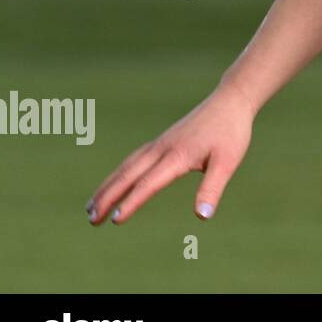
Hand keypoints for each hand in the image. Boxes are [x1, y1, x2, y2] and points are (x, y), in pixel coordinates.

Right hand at [85, 81, 256, 225]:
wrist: (230, 101)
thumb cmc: (231, 132)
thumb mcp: (227, 162)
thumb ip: (212, 189)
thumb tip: (202, 217)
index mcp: (177, 156)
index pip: (148, 183)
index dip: (131, 202)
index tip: (115, 220)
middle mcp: (162, 149)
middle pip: (127, 174)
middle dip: (107, 197)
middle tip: (90, 220)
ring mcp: (159, 143)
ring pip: (126, 166)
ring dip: (108, 186)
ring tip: (90, 206)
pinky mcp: (162, 140)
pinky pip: (133, 159)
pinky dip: (119, 173)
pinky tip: (116, 182)